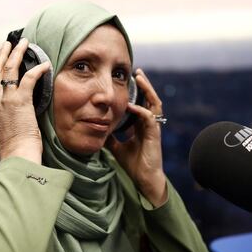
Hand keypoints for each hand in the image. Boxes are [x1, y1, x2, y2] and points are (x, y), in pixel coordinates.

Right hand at [0, 38, 50, 163]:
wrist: (17, 156)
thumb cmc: (16, 150)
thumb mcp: (7, 131)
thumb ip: (10, 119)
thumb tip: (20, 114)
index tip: (0, 60)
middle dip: (2, 55)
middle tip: (8, 44)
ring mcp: (5, 100)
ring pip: (9, 69)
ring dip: (17, 53)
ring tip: (23, 43)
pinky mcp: (20, 101)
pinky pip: (28, 78)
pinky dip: (37, 69)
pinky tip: (45, 64)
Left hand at [106, 68, 167, 206]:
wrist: (143, 179)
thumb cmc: (133, 164)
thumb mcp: (116, 147)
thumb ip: (110, 136)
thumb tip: (97, 128)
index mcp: (142, 125)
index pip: (142, 102)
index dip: (138, 91)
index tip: (128, 79)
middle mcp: (149, 124)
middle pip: (150, 99)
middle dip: (145, 85)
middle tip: (137, 71)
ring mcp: (153, 128)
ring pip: (154, 103)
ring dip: (147, 90)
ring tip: (140, 78)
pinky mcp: (154, 135)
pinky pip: (149, 118)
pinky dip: (140, 110)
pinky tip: (131, 106)